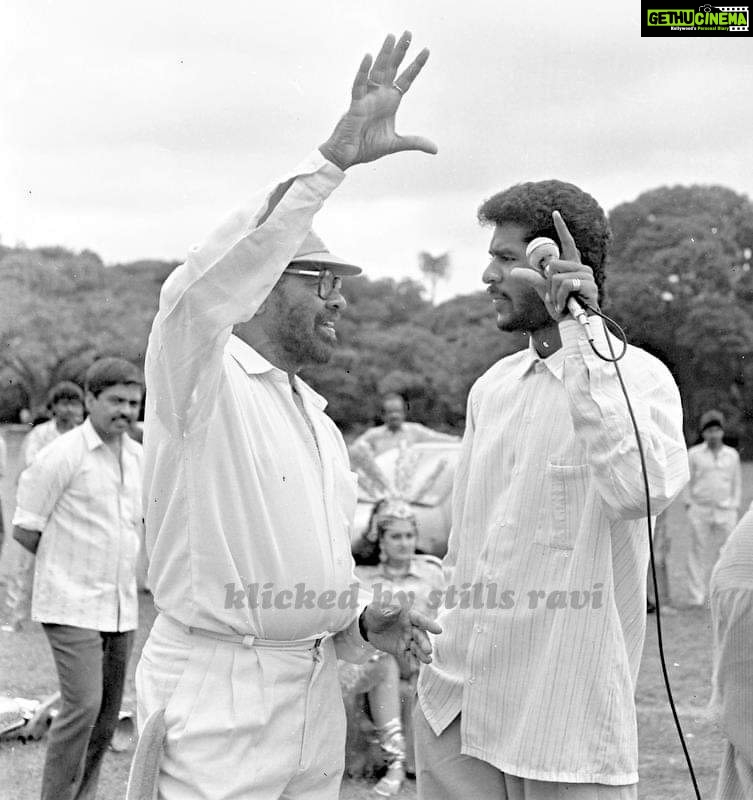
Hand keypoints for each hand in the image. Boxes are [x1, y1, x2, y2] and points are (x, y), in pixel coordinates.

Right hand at [319, 31, 436, 169]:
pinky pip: (359, 85)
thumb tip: (435, 149)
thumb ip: (414, 142)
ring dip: (384, 54)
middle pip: (392, 69)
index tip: (426, 51)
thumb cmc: (367, 147)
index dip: (415, 66)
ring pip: (376, 71)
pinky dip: (363, 72)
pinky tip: (369, 57)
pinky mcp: (355, 105)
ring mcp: (367, 98)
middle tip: (408, 32)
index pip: (405, 80)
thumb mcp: (395, 144)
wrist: (348, 156)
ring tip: (391, 37)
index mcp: (390, 102)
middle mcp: (379, 96)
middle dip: (400, 52)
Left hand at [361, 601, 441, 663]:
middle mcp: (411, 628)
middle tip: (428, 650)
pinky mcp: (402, 649)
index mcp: (408, 615)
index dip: (429, 624)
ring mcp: (407, 639)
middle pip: (420, 636)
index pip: (420, 619)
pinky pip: (408, 656)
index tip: (439, 630)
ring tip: (428, 660)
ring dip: (422, 654)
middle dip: (425, 643)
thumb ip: (387, 608)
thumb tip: (394, 608)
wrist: (369, 625)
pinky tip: (415, 668)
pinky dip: (412, 662)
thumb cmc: (377, 611)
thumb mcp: (379, 607)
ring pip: (417, 647)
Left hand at [511, 211, 598, 321]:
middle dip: (548, 283)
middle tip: (554, 295)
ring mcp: (587, 277)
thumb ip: (532, 279)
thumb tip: (513, 272)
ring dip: (553, 293)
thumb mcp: (543, 291)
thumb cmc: (560, 306)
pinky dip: (559, 297)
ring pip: (557, 276)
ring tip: (560, 301)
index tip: (555, 213)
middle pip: (554, 265)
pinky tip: (565, 305)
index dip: (561, 227)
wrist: (571, 323)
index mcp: (571, 265)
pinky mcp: (590, 286)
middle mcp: (581, 268)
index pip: (567, 242)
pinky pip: (565, 285)